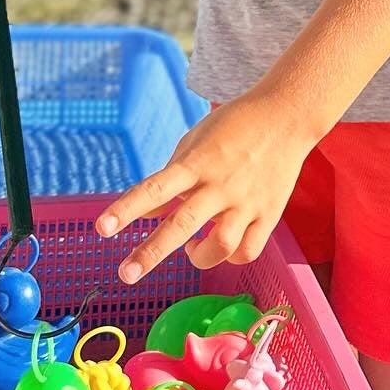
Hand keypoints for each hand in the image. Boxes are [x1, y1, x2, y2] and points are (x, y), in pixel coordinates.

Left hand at [95, 91, 313, 283]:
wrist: (287, 116)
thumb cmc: (235, 125)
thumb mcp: (196, 142)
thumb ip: (171, 180)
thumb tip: (147, 213)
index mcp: (199, 161)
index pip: (156, 187)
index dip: (127, 208)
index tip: (102, 228)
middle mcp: (221, 183)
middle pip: (183, 224)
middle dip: (151, 252)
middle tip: (126, 273)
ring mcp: (247, 201)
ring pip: (220, 245)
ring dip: (198, 257)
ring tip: (190, 251)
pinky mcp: (269, 213)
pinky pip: (248, 250)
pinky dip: (231, 257)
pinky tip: (222, 247)